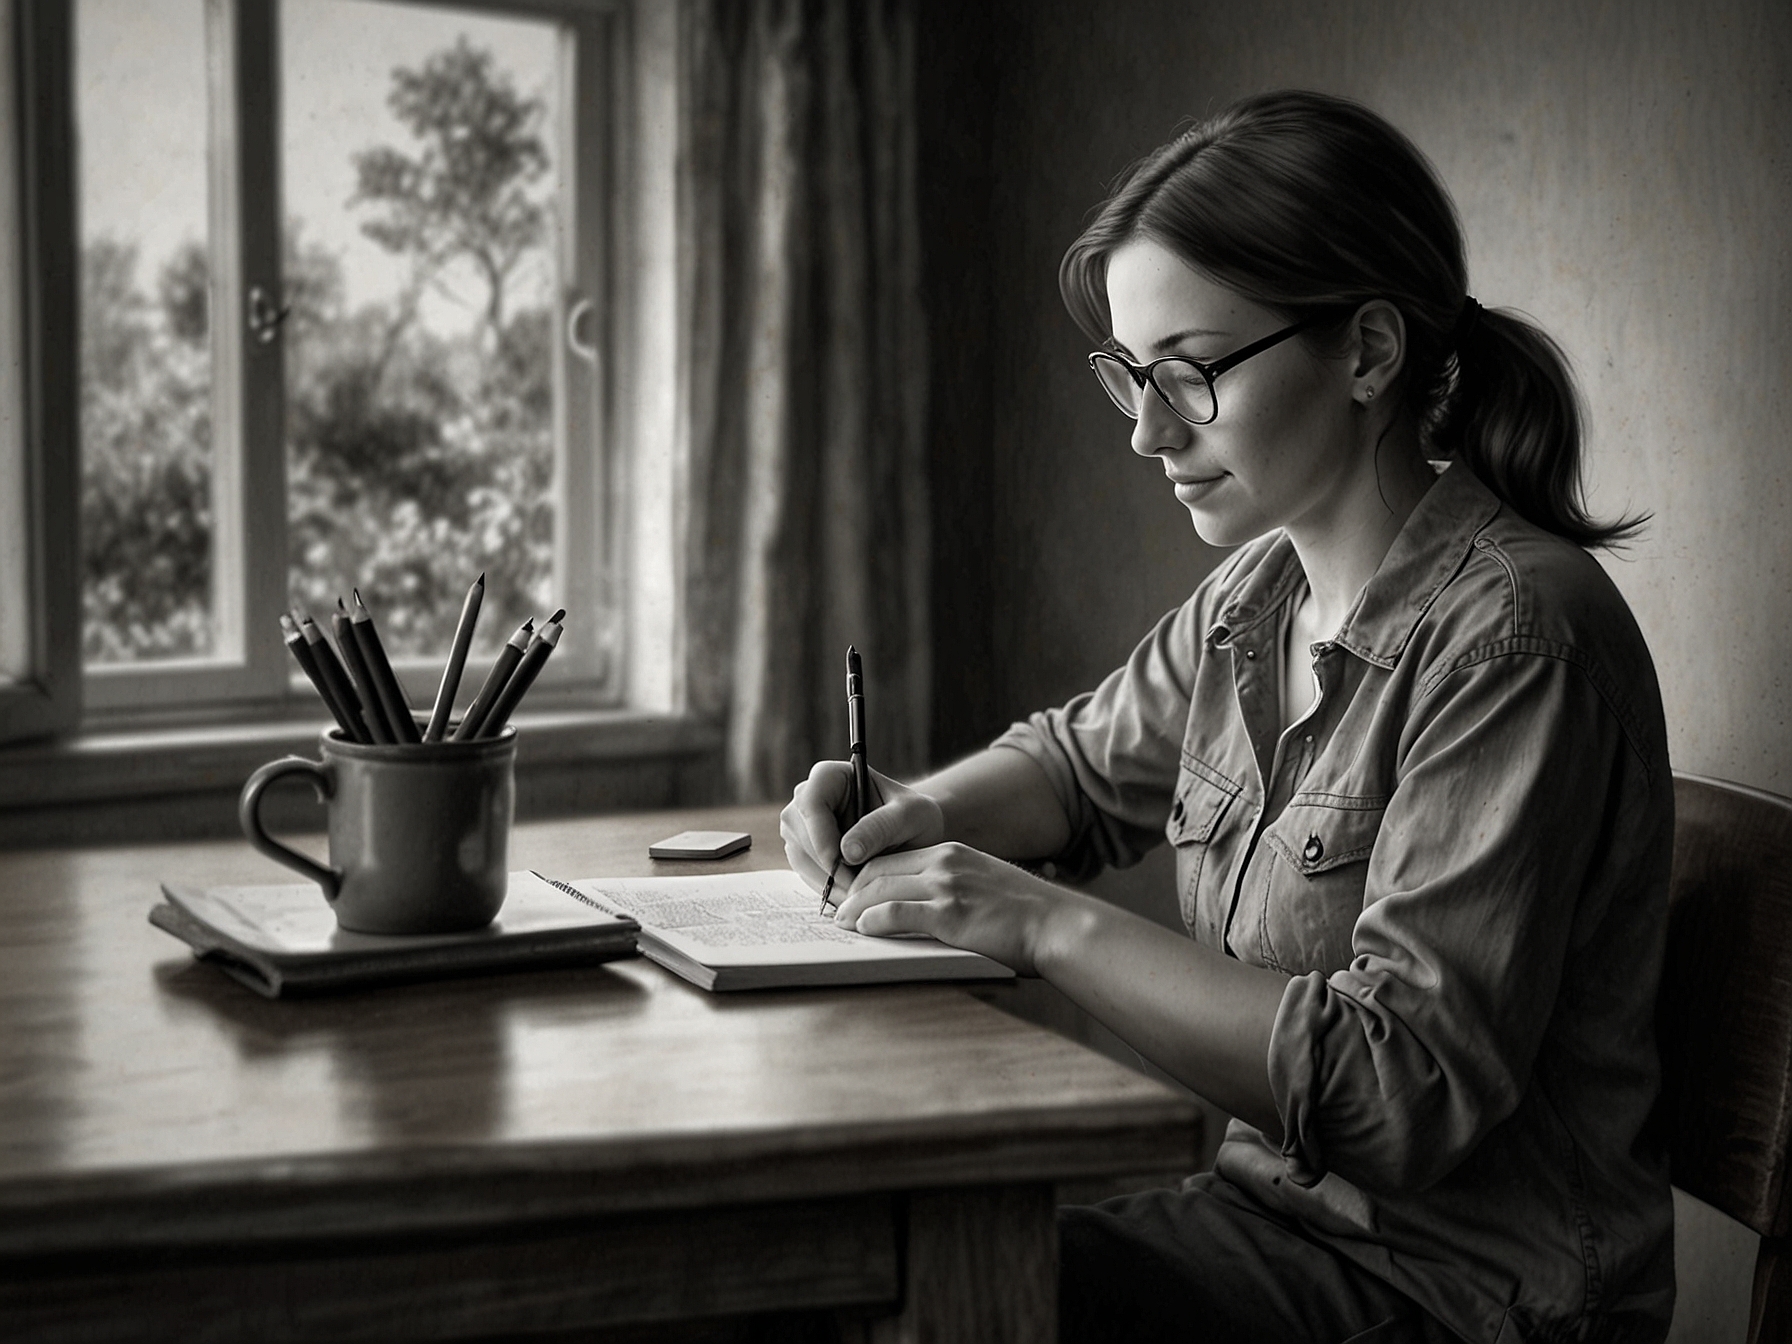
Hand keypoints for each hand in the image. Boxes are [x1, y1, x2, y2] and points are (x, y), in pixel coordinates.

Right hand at [780, 760, 947, 894]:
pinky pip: (805, 873)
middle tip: (859, 888)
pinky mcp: (803, 851)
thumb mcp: (910, 816)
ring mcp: (801, 826)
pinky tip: (854, 894)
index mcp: (831, 776)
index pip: (811, 802)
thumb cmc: (914, 817)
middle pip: (799, 833)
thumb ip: (881, 827)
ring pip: (799, 856)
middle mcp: (808, 798)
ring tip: (862, 893)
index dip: (821, 835)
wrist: (913, 835)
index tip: (842, 863)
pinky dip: (828, 889)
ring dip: (828, 882)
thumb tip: (846, 852)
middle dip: (827, 866)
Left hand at [828, 842, 1073, 976]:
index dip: (864, 877)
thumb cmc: (1025, 915)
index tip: (850, 895)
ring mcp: (946, 887)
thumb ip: (953, 889)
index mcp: (952, 853)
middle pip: (879, 871)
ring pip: (881, 890)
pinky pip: (896, 913)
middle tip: (837, 912)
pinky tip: (863, 931)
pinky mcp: (949, 914)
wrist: (1057, 924)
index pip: (892, 859)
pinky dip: (873, 921)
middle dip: (851, 892)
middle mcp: (945, 862)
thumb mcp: (984, 886)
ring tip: (843, 925)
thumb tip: (925, 910)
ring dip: (855, 909)